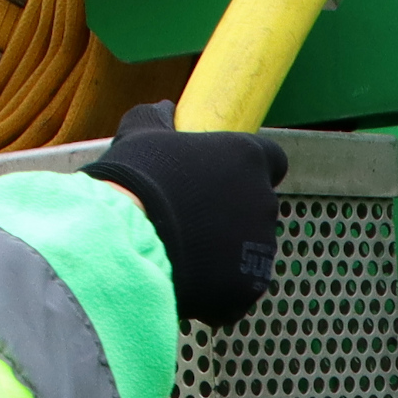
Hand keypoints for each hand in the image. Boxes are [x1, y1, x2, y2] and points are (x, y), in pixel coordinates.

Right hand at [86, 100, 287, 323]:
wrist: (125, 236)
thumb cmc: (135, 178)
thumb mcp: (141, 135)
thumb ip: (158, 119)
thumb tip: (164, 109)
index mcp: (248, 157)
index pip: (271, 160)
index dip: (248, 172)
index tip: (223, 181)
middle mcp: (264, 199)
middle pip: (258, 208)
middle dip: (232, 216)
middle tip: (192, 222)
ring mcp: (261, 244)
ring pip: (251, 251)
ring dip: (226, 253)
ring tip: (183, 253)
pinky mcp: (250, 284)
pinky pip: (240, 287)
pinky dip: (220, 288)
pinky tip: (187, 280)